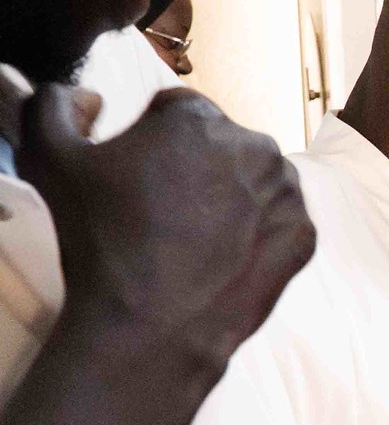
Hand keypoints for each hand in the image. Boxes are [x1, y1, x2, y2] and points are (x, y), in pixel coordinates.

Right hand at [21, 84, 315, 375]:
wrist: (151, 326)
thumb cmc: (100, 241)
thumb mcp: (47, 158)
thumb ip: (53, 104)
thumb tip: (92, 98)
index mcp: (200, 118)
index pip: (172, 110)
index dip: (146, 140)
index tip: (133, 178)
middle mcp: (256, 145)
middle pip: (217, 144)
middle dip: (191, 166)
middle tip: (159, 212)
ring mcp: (287, 193)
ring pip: (252, 180)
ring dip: (227, 196)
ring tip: (189, 238)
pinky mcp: (304, 236)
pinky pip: (276, 222)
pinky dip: (254, 234)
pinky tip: (219, 258)